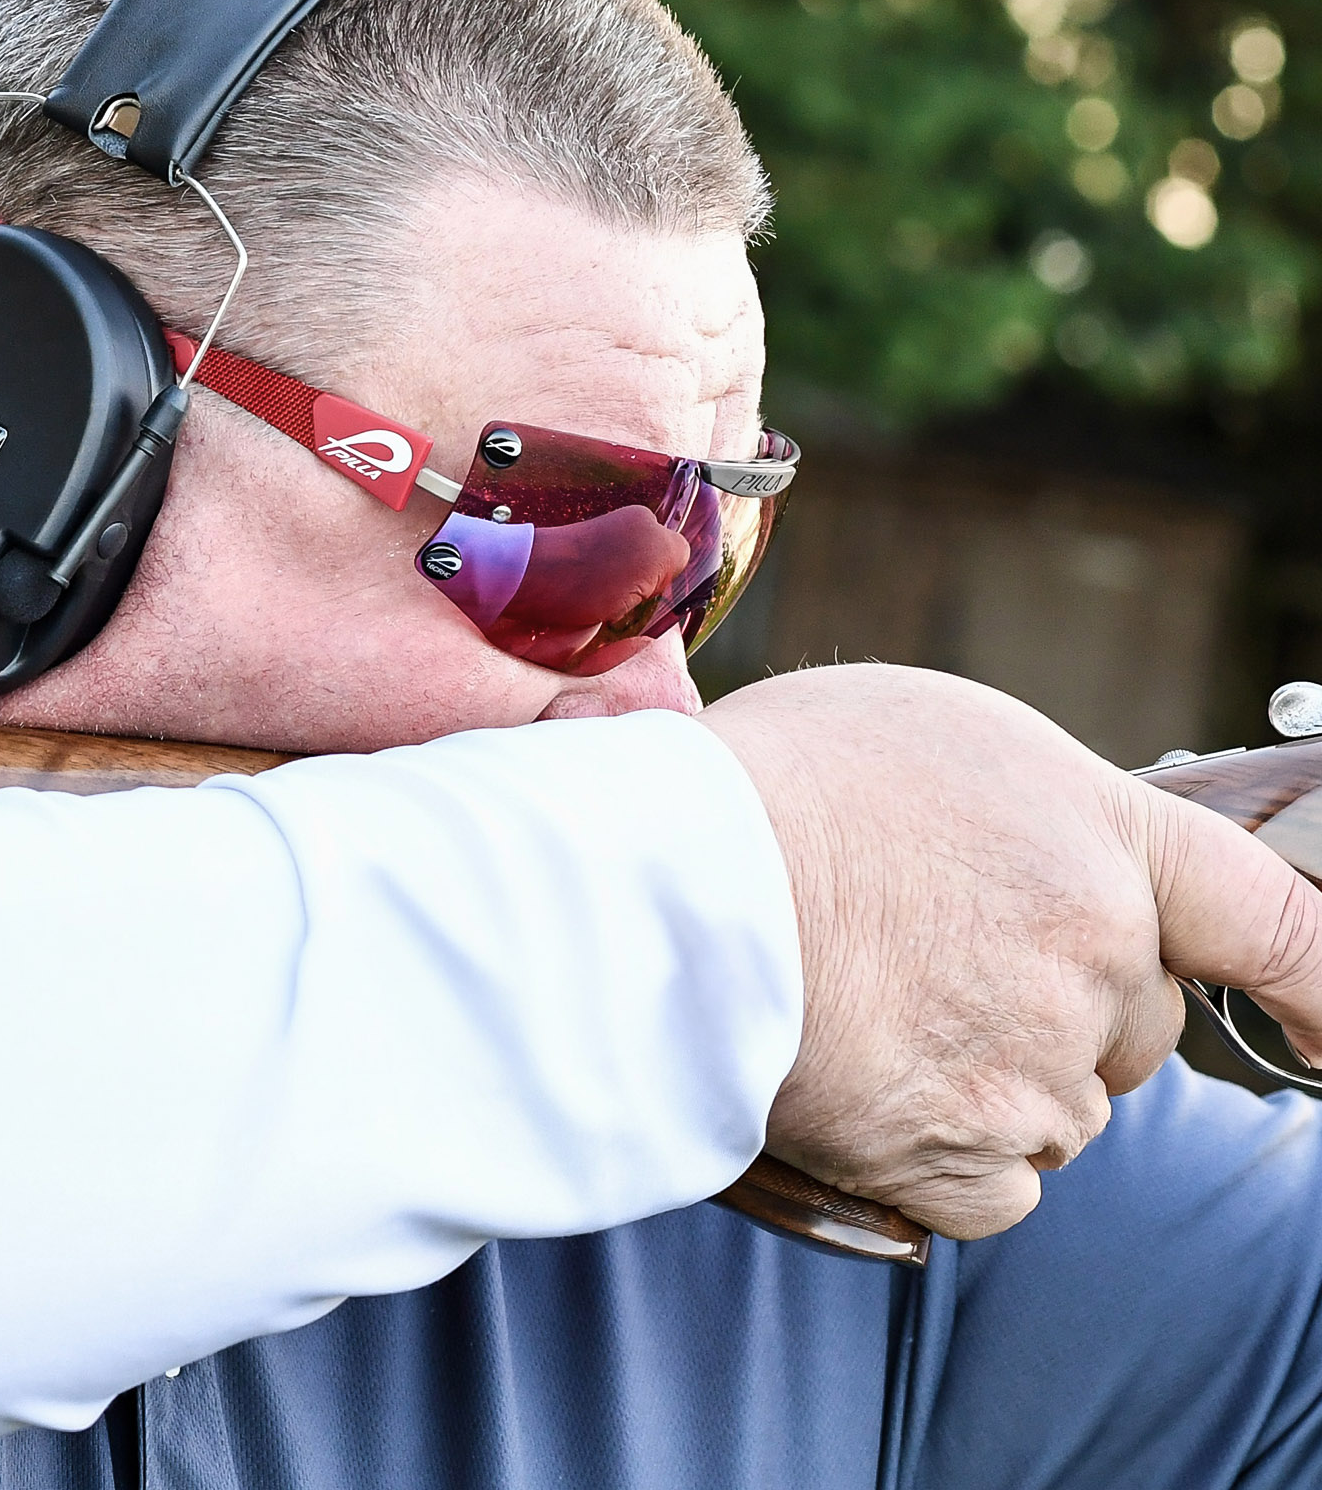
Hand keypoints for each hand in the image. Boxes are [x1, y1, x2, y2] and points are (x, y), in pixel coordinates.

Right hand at [703, 663, 1321, 1240]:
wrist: (664, 879)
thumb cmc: (768, 785)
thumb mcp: (924, 735)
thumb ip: (1028, 810)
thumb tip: (1036, 862)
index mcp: (1094, 832)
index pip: (1267, 916)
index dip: (1316, 980)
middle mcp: (1091, 949)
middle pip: (1131, 1022)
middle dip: (1061, 1008)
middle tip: (934, 963)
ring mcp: (1033, 1062)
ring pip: (1058, 1108)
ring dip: (989, 1079)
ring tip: (870, 1009)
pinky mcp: (962, 1156)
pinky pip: (997, 1185)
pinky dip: (944, 1153)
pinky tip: (869, 1082)